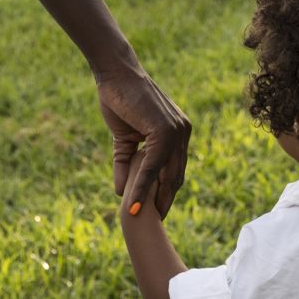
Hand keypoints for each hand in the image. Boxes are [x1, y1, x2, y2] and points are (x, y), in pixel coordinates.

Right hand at [96, 68, 189, 218]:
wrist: (116, 75)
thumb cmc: (120, 101)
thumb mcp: (124, 140)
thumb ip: (125, 165)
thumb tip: (119, 192)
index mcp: (178, 133)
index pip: (175, 170)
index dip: (166, 192)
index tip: (156, 212)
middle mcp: (182, 133)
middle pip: (175, 177)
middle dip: (165, 202)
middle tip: (154, 224)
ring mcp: (176, 132)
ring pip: (165, 176)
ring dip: (154, 200)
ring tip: (143, 221)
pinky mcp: (165, 131)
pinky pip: (152, 167)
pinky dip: (142, 187)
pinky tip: (133, 204)